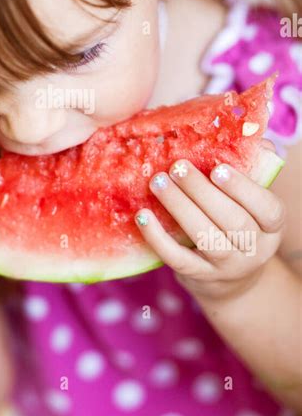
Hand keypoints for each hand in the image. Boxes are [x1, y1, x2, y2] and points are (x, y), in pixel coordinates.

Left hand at [134, 145, 285, 301]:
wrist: (230, 278)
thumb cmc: (237, 223)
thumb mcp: (251, 202)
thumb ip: (251, 169)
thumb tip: (250, 137)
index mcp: (272, 225)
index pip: (267, 208)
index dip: (243, 189)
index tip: (217, 168)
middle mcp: (255, 249)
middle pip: (232, 220)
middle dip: (201, 192)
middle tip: (177, 167)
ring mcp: (228, 266)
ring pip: (205, 236)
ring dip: (179, 207)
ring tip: (157, 182)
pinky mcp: (199, 276)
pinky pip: (177, 258)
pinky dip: (158, 237)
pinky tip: (143, 215)